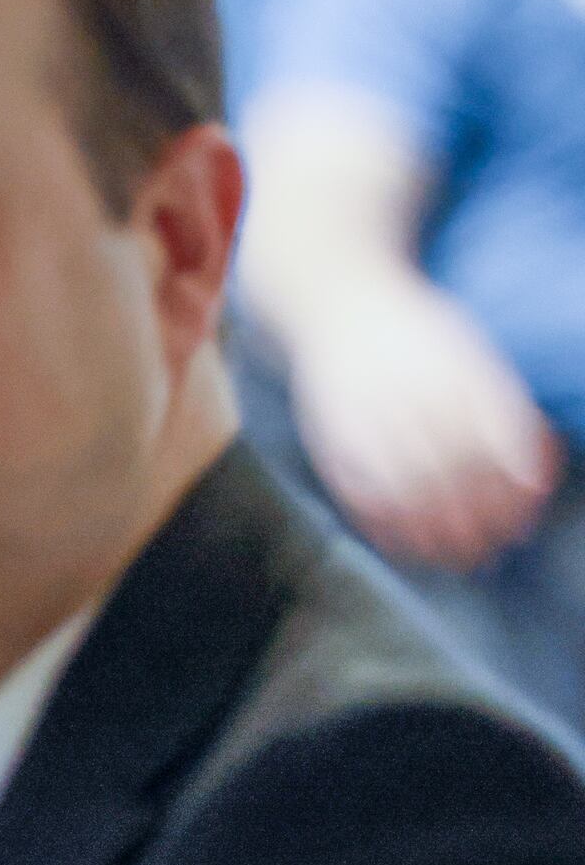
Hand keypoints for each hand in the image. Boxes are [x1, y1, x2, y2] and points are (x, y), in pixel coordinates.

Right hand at [286, 276, 561, 569]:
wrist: (338, 304)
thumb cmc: (420, 336)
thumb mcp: (474, 358)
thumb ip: (505, 414)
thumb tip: (535, 478)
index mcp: (456, 372)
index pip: (497, 447)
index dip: (512, 493)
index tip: (523, 523)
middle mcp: (411, 394)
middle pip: (453, 475)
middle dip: (474, 522)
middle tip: (489, 552)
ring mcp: (366, 416)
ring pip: (405, 490)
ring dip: (430, 534)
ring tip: (450, 559)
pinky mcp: (329, 435)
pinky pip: (357, 489)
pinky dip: (381, 524)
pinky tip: (401, 544)